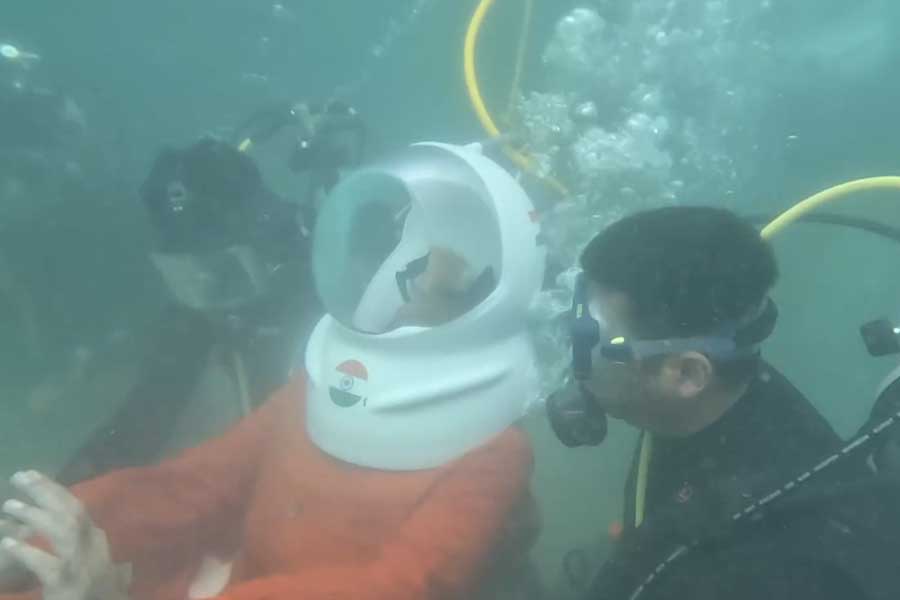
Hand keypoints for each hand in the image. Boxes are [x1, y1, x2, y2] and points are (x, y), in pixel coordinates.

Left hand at [1, 471, 130, 599]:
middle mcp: (93, 547)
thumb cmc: (96, 592)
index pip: (77, 506)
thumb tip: (65, 521)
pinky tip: (8, 542)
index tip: (32, 474)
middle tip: (19, 477)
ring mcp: (82, 565)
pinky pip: (45, 564)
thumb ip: (85, 543)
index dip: (54, 489)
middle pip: (71, 511)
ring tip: (9, 506)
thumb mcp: (94, 563)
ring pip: (63, 531)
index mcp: (96, 540)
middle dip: (46, 492)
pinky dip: (27, 551)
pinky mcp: (67, 584)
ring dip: (35, 515)